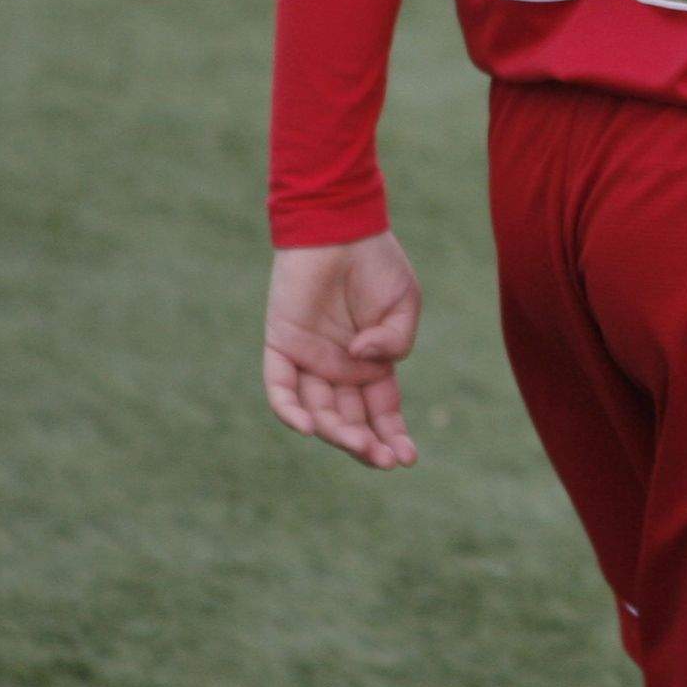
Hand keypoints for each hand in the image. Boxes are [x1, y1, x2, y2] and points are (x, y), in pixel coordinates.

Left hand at [265, 233, 422, 467]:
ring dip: (337, 433)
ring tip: (357, 444)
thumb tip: (362, 362)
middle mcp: (338, 368)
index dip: (393, 437)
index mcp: (370, 363)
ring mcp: (309, 359)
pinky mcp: (281, 344)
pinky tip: (308, 427)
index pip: (381, 413)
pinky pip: (279, 386)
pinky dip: (289, 410)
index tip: (407, 459)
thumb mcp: (404, 305)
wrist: (342, 227)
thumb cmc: (377, 264)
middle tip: (382, 459)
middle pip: (349, 420)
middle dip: (366, 445)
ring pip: (318, 411)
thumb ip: (396, 341)